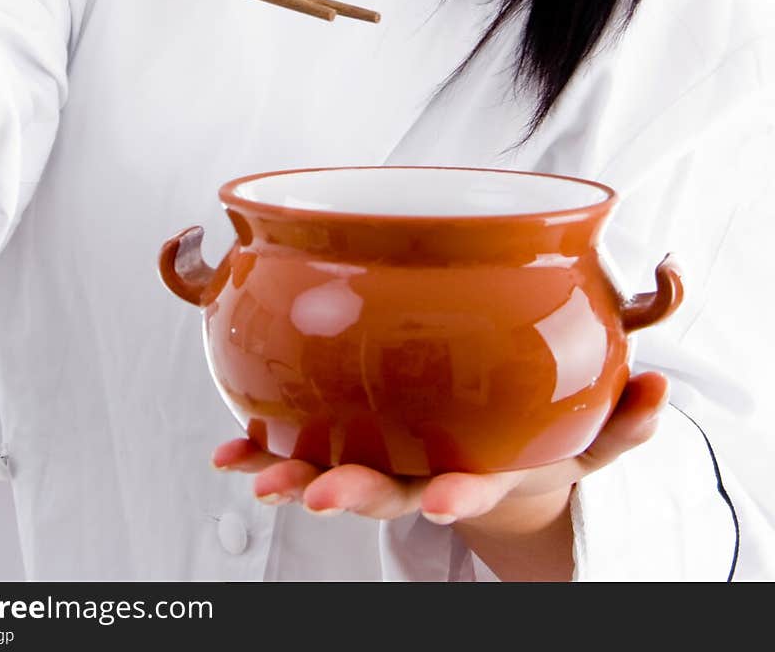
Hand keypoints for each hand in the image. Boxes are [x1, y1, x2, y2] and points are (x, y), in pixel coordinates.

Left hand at [212, 371, 669, 580]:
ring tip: (254, 476)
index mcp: (481, 472)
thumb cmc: (539, 444)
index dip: (458, 497)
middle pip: (388, 490)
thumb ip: (626, 419)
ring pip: (335, 475)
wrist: (494, 463)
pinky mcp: (351, 443)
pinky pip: (302, 449)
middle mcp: (426, 475)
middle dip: (354, 494)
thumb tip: (661, 389)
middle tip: (319, 496)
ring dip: (292, 475)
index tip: (444, 500)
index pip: (471, 488)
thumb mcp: (591, 438)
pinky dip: (263, 453)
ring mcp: (384, 464)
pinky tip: (228, 452)